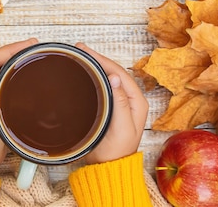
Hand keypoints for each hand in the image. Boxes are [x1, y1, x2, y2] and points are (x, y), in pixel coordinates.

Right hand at [75, 43, 148, 164]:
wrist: (108, 169)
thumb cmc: (116, 152)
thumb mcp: (121, 128)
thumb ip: (120, 104)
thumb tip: (114, 78)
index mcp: (137, 102)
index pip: (120, 73)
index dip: (103, 60)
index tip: (87, 52)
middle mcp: (131, 100)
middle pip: (114, 72)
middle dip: (98, 59)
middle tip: (80, 49)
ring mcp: (121, 104)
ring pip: (109, 78)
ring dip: (96, 66)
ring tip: (81, 57)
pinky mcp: (111, 110)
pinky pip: (104, 87)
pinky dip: (94, 78)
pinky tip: (85, 74)